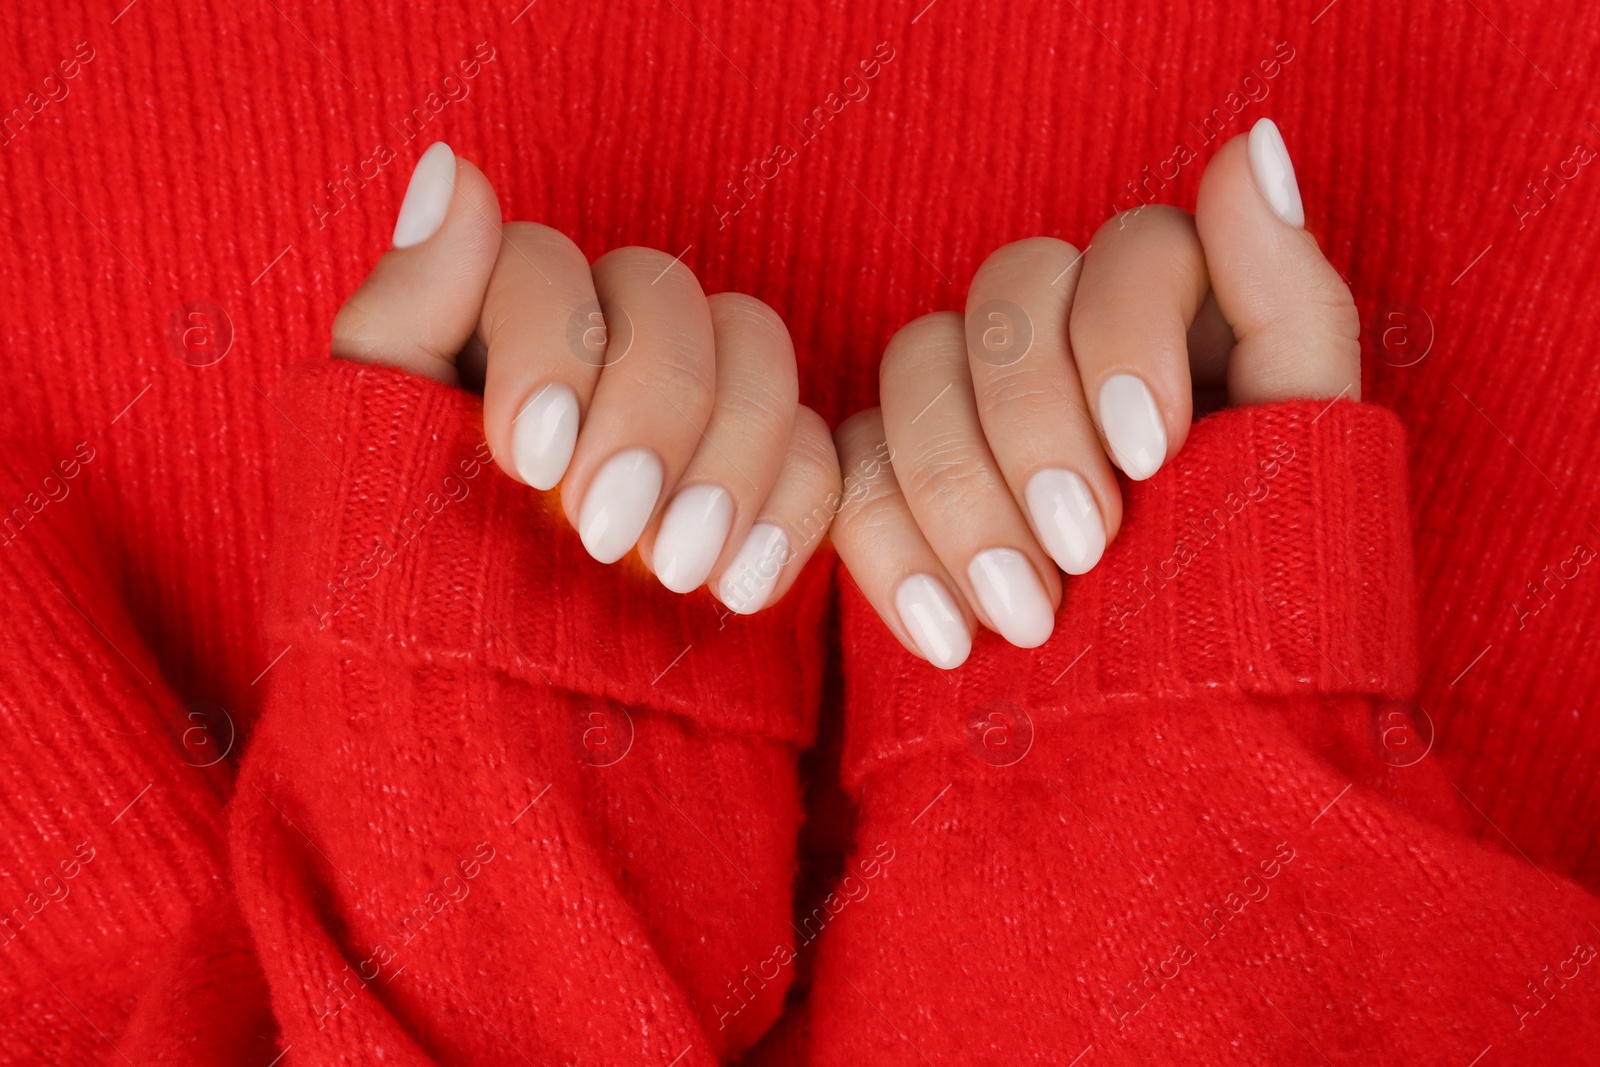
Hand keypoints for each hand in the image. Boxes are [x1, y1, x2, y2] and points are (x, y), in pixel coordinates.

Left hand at [331, 143, 840, 612]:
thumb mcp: (373, 457)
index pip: (545, 262)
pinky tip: (739, 587)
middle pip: (667, 295)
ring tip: (676, 572)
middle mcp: (603, 348)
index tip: (529, 456)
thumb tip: (453, 168)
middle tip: (602, 530)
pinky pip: (822, 448)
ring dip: (728, 454)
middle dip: (647, 409)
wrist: (490, 734)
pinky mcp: (766, 482)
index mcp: (499, 326)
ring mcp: (695, 412)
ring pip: (759, 347)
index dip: (549, 342)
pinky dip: (792, 511)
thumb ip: (406, 310)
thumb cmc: (410, 596)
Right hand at [830, 119, 1360, 666]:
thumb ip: (1290, 302)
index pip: (1123, 248)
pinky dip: (888, 548)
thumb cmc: (1260, 612)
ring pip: (912, 366)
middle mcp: (1066, 348)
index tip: (1150, 456)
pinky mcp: (895, 486)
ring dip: (959, 492)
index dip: (1120, 334)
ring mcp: (971, 414)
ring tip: (1022, 620)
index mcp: (1174, 325)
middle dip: (1033, 425)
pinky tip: (946, 635)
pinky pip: (850, 469)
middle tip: (1086, 552)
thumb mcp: (1303, 463)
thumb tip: (1249, 146)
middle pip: (1002, 294)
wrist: (1179, 762)